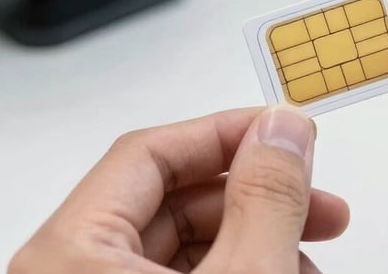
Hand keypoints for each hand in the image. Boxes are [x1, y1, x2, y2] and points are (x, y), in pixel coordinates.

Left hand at [9, 107, 348, 272]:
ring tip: (309, 252)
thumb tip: (285, 129)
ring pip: (189, 244)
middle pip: (175, 197)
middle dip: (259, 193)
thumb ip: (265, 200)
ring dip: (259, 235)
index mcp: (72, 255)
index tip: (285, 129)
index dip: (227, 131)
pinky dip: (241, 268)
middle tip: (315, 195)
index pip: (151, 151)